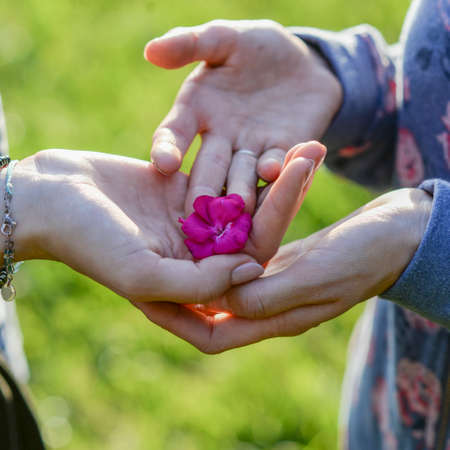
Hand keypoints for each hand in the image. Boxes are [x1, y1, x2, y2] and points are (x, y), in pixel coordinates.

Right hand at [10, 143, 323, 302]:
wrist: (50, 198)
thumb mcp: (141, 272)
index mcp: (192, 287)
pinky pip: (223, 180)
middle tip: (314, 153)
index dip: (276, 229)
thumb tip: (252, 272)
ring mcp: (193, 228)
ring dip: (273, 176)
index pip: (247, 266)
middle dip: (285, 196)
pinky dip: (244, 162)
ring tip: (307, 144)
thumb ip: (197, 282)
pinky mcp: (185, 198)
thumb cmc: (87, 240)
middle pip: (253, 232)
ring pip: (243, 204)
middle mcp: (198, 260)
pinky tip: (273, 140)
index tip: (300, 188)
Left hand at [136, 188, 431, 352]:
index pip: (213, 335)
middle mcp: (270, 304)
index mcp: (277, 318)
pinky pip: (238, 260)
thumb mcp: (316, 276)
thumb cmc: (364, 256)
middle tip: (140, 276)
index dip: (179, 324)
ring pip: (221, 284)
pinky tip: (197, 230)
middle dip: (175, 298)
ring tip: (159, 251)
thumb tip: (221, 302)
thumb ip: (269, 294)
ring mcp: (275, 282)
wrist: (395, 234)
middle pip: (210, 311)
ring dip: (193, 271)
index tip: (144, 303)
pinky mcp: (281, 260)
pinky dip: (217, 250)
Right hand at [145, 20, 341, 212]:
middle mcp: (220, 138)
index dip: (166, 148)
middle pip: (207, 167)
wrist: (303, 63)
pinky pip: (276, 162)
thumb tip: (151, 51)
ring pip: (240, 174)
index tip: (163, 163)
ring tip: (238, 204)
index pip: (174, 134)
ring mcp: (250, 149)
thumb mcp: (225, 39)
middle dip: (203, 187)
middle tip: (197, 210)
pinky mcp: (281, 152)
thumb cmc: (257, 48)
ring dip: (239, 189)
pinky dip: (274, 168)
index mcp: (197, 111)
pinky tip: (272, 171)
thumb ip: (191, 44)